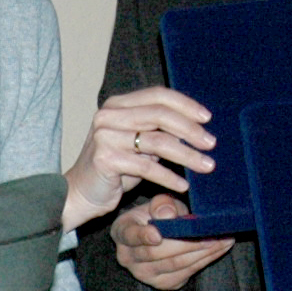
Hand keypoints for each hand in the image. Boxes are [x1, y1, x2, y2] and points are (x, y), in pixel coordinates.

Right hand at [65, 85, 215, 223]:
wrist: (79, 194)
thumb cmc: (113, 169)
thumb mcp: (137, 144)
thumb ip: (158, 131)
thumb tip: (197, 126)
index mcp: (117, 105)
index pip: (157, 96)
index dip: (185, 104)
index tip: (207, 118)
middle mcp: (109, 116)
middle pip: (160, 115)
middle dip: (191, 130)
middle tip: (211, 143)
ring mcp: (105, 136)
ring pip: (158, 142)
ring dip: (187, 155)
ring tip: (206, 166)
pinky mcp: (106, 159)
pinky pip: (147, 167)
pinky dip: (169, 177)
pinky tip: (183, 185)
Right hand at [111, 200, 235, 290]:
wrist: (158, 236)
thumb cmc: (157, 216)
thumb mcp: (159, 203)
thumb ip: (163, 204)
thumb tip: (168, 214)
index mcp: (123, 232)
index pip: (131, 235)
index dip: (144, 236)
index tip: (158, 235)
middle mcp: (128, 257)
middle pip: (157, 253)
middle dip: (187, 243)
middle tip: (211, 234)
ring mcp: (144, 274)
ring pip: (175, 265)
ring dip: (202, 253)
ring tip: (223, 239)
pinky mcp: (162, 283)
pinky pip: (185, 273)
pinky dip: (205, 260)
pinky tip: (219, 248)